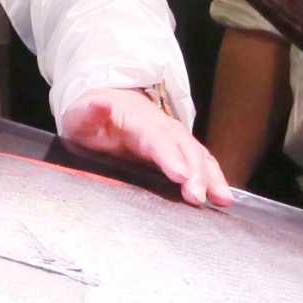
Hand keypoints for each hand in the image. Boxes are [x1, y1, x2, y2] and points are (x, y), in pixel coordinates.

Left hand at [61, 88, 233, 207]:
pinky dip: (214, 177)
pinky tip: (222, 197)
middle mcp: (162, 128)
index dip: (170, 157)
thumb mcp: (79, 116)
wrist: (104, 105)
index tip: (181, 175)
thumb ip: (88, 113)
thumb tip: (102, 104)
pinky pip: (202, 161)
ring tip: (222, 199)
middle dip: (196, 172)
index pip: (157, 139)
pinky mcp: (179, 150)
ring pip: (199, 154)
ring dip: (212, 176)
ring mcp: (174, 139)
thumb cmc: (90, 120)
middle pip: (185, 147)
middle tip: (198, 197)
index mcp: (138, 122)